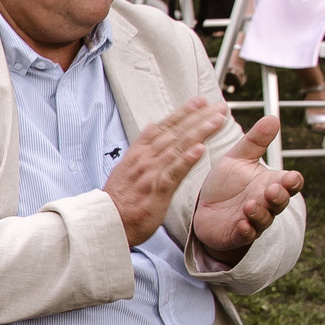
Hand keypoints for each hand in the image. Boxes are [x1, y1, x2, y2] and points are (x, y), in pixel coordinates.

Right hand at [103, 97, 226, 244]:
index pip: (164, 127)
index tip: (199, 102)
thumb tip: (152, 127)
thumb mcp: (126, 167)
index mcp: (139, 153)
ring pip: (178, 147)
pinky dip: (186, 160)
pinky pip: (174, 173)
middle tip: (218, 106)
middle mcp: (145, 159)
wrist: (106, 222)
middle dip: (198, 117)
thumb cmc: (118, 200)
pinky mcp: (156, 190)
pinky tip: (199, 150)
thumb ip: (141, 148)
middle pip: (175, 133)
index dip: (183, 113)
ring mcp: (151, 173)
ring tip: (216, 120)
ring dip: (198, 132)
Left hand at [190, 115, 304, 261]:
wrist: (206, 210)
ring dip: (259, 213)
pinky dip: (246, 230)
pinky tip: (242, 225)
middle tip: (271, 190)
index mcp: (271, 184)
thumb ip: (255, 141)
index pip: (289, 183)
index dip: (292, 181)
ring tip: (251, 205)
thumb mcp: (238, 159)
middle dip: (278, 197)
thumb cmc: (227, 184)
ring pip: (264, 219)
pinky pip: (246, 235)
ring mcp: (253, 220)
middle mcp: (266, 203)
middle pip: (280, 202)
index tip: (291, 177)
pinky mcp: (237, 234)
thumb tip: (272, 117)